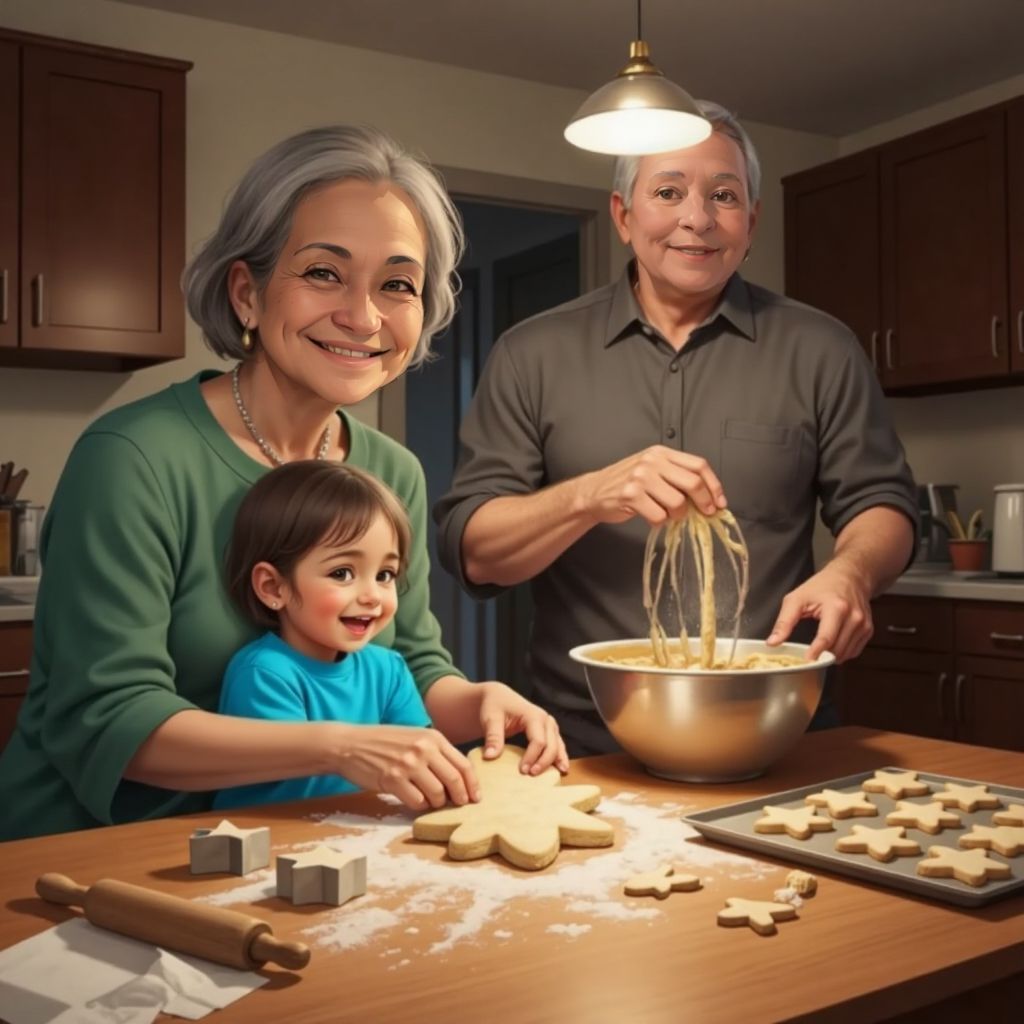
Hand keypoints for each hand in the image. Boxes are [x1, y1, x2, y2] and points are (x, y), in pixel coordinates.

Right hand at [334, 724, 479, 810]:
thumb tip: (459, 776)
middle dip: (461, 797)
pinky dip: (419, 806)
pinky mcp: (393, 780)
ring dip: (438, 803)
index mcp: (433, 737)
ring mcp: (408, 764)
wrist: (351, 744)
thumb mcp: (415, 737)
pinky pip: (417, 801)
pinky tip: (415, 800)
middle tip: (461, 805)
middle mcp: (423, 749)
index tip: (476, 796)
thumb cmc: (385, 742)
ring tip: (433, 801)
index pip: (463, 764)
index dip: (473, 784)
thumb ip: (436, 752)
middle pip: (454, 780)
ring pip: (437, 794)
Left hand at [476, 683, 568, 774]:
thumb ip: (493, 737)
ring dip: (557, 760)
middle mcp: (545, 719)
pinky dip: (560, 755)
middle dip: (544, 761)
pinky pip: (558, 743)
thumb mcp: (490, 719)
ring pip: (558, 744)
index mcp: (533, 715)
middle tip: (532, 775)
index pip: (538, 740)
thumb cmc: (494, 706)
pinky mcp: (548, 730)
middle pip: (551, 744)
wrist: (497, 697)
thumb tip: (490, 756)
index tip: (522, 771)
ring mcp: (548, 724)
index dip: (532, 757)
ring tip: (557, 774)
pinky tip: (561, 767)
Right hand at [576, 445, 726, 526]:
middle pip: (693, 483)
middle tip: (704, 514)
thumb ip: (676, 477)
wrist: (593, 492)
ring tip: (667, 515)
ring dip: (677, 515)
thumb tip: (709, 498)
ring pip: (677, 502)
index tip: (720, 503)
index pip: (698, 465)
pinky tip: (652, 517)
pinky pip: (659, 516)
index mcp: (661, 453)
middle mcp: (652, 461)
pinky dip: (660, 522)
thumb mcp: (652, 470)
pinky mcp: (631, 496)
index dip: (714, 486)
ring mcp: (640, 478)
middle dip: (703, 503)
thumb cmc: (627, 483)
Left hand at [765, 561, 872, 661]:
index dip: (816, 653)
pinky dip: (841, 652)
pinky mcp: (867, 630)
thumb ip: (784, 622)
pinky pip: (853, 651)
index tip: (807, 661)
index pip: (826, 638)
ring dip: (830, 655)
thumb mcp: (797, 599)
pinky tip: (832, 644)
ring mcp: (863, 625)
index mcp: (836, 608)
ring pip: (845, 654)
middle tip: (807, 654)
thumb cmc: (823, 586)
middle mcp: (854, 617)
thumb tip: (773, 641)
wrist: (849, 576)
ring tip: (819, 647)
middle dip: (821, 655)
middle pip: (836, 649)